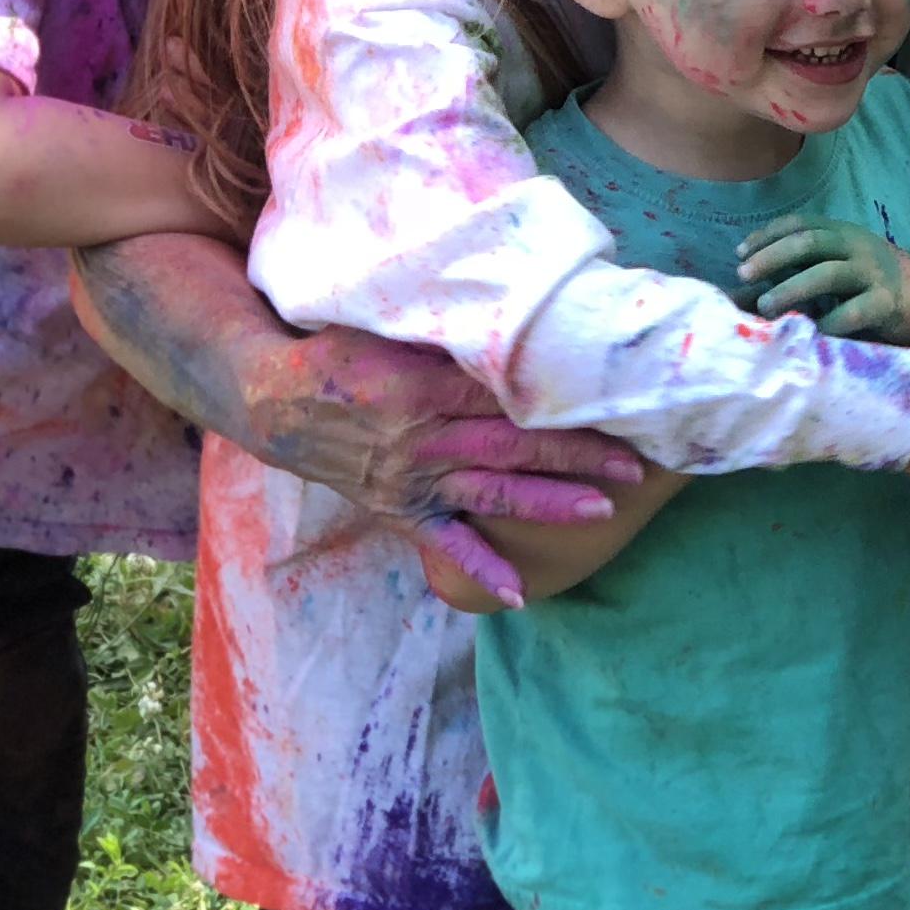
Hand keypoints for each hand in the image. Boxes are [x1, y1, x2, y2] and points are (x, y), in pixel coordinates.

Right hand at [232, 328, 642, 605]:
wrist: (276, 402)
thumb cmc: (343, 354)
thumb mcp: (389, 329)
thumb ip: (447, 332)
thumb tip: (514, 315)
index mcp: (425, 389)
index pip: (506, 399)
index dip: (560, 406)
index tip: (612, 405)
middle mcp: (423, 439)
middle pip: (511, 448)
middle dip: (575, 457)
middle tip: (632, 465)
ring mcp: (411, 480)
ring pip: (490, 494)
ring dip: (546, 504)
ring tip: (599, 512)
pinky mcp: (398, 510)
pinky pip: (443, 543)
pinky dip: (478, 568)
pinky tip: (517, 594)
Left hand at [741, 217, 909, 345]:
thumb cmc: (873, 285)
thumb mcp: (841, 266)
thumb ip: (804, 270)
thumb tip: (747, 287)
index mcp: (843, 234)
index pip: (800, 223)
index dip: (768, 235)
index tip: (740, 253)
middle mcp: (857, 246)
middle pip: (809, 242)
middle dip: (772, 257)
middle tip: (743, 274)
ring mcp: (874, 273)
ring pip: (828, 273)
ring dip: (793, 288)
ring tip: (767, 306)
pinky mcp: (888, 302)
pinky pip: (856, 310)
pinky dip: (832, 321)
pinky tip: (813, 332)